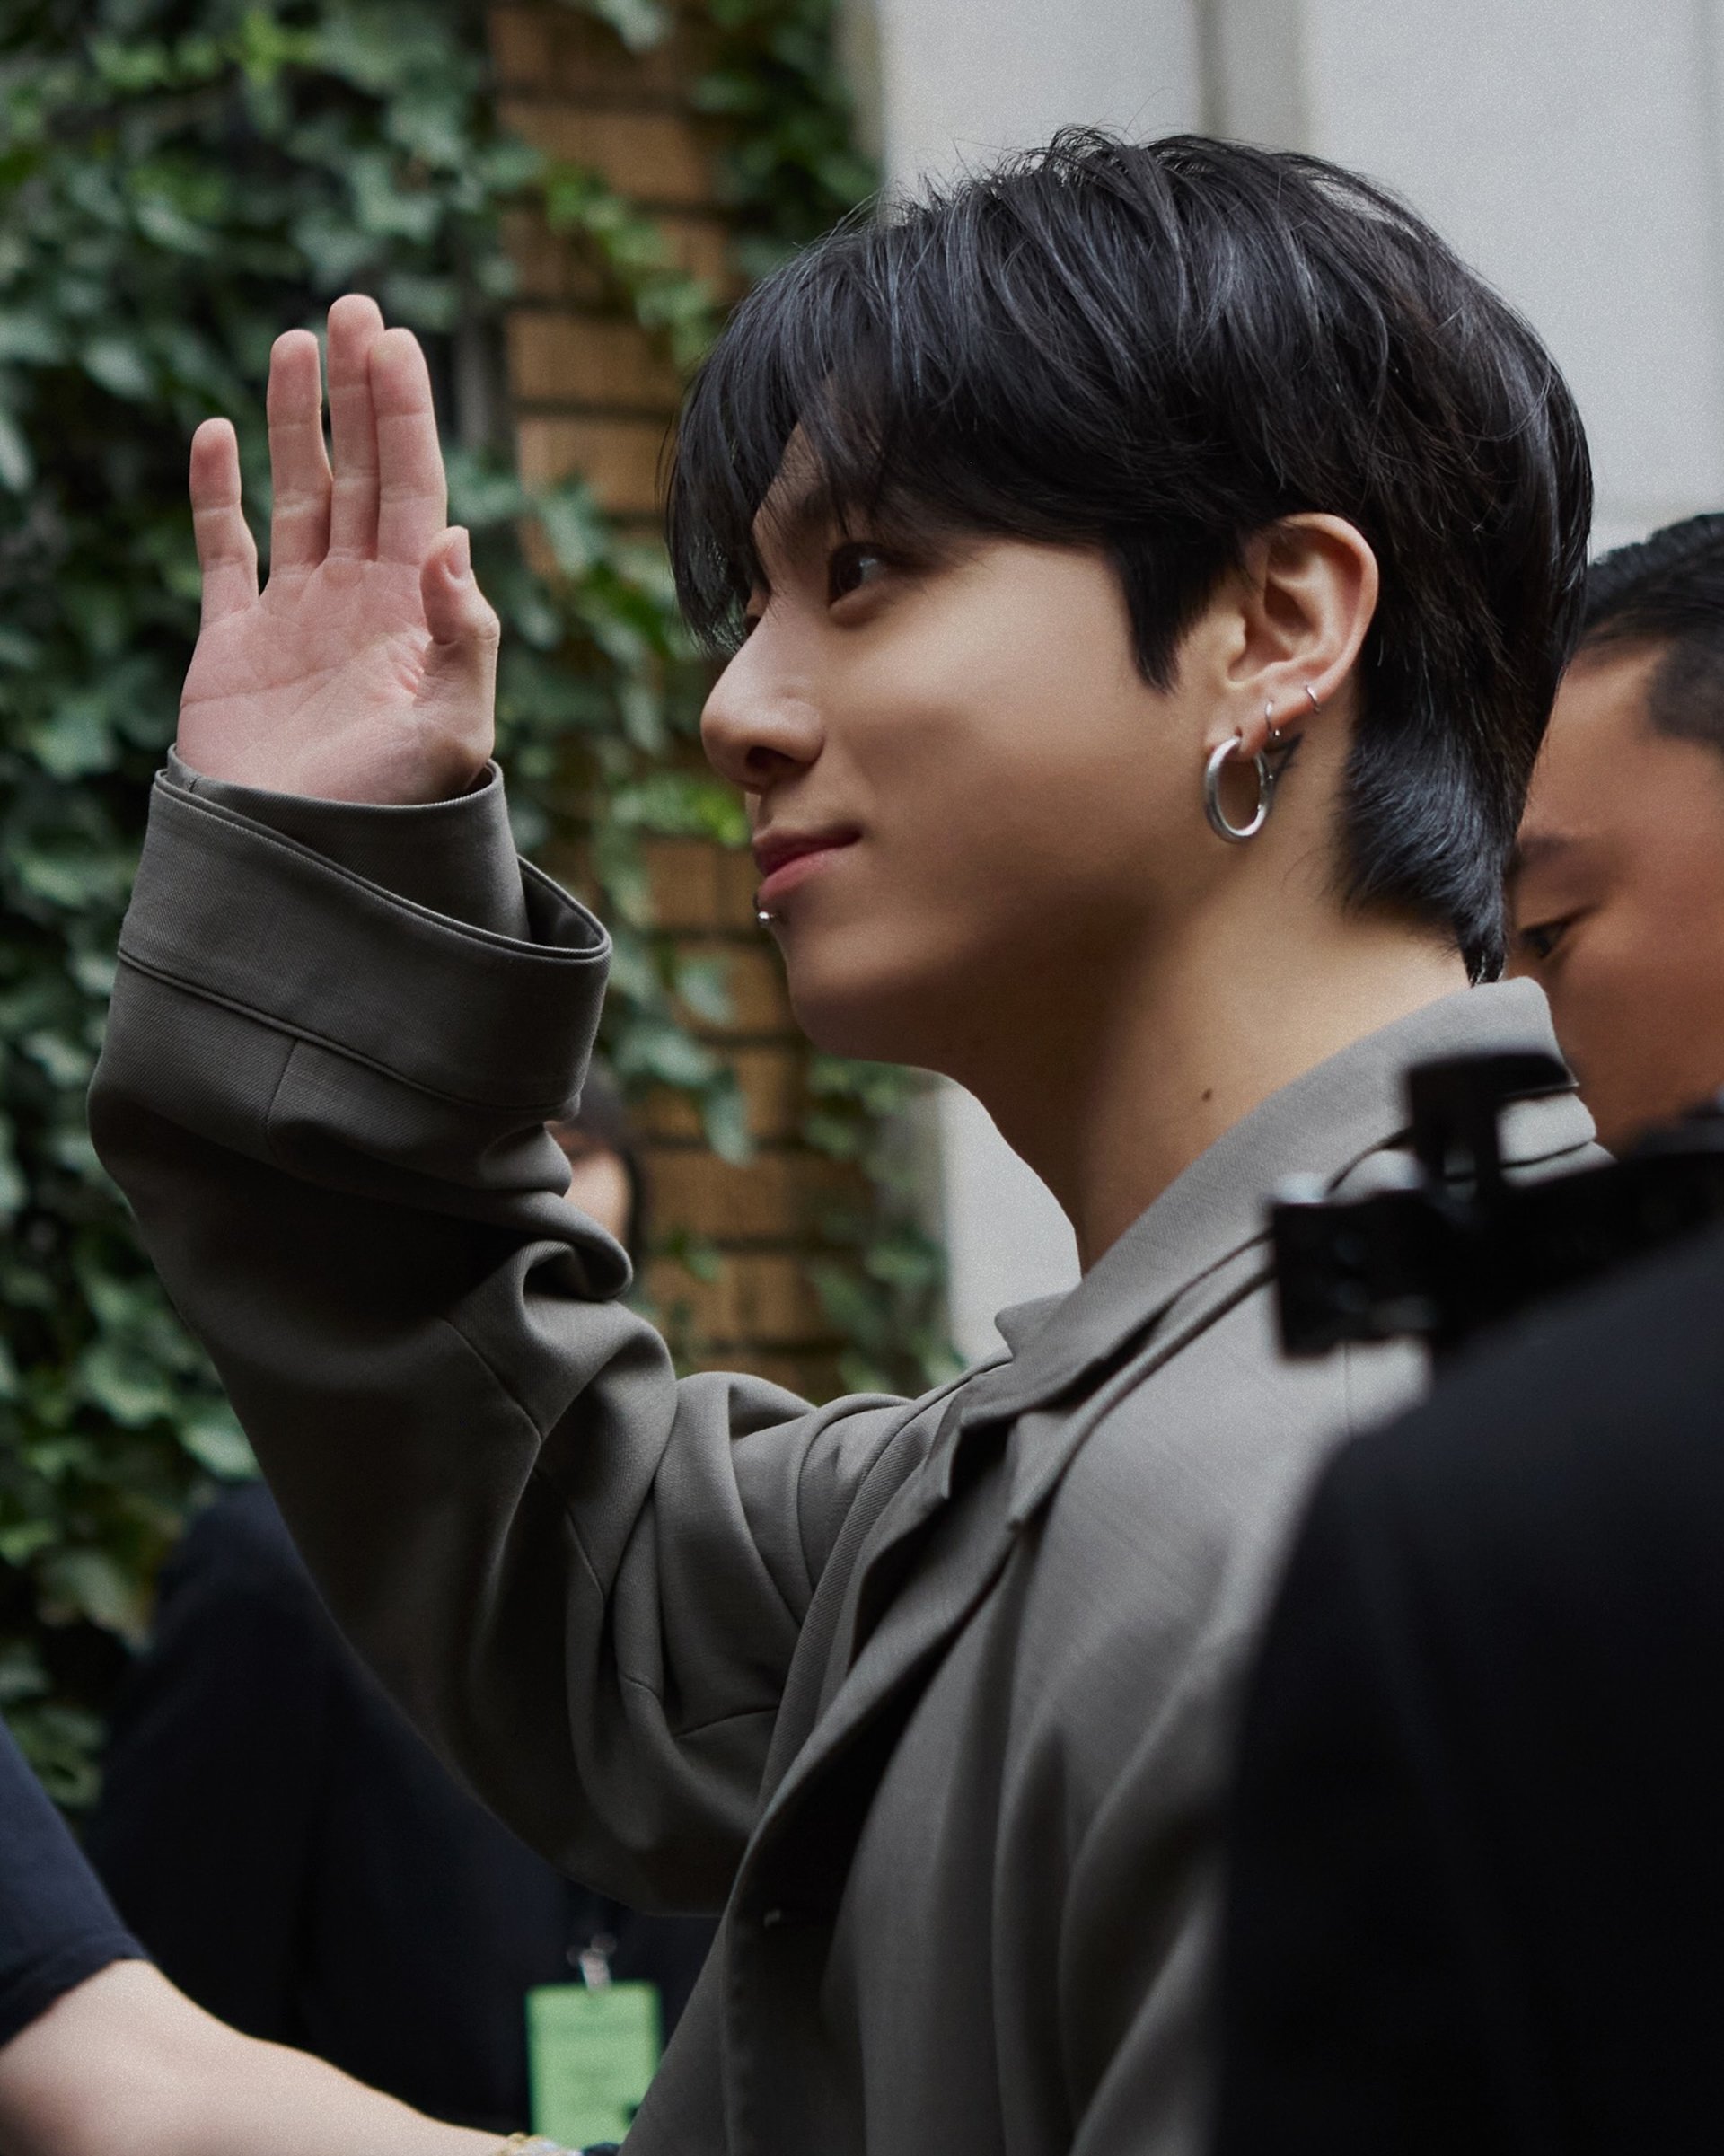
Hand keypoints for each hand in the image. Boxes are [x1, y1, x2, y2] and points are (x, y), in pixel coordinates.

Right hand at [177, 295, 498, 803]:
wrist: (306, 870)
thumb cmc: (392, 812)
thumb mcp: (451, 731)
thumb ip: (464, 638)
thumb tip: (457, 538)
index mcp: (413, 613)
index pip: (417, 491)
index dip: (407, 416)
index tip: (395, 341)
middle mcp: (359, 602)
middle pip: (363, 473)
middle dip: (359, 393)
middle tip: (354, 306)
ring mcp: (295, 617)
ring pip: (298, 495)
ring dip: (294, 422)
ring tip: (296, 343)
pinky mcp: (234, 644)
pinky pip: (224, 552)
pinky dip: (217, 495)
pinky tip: (215, 433)